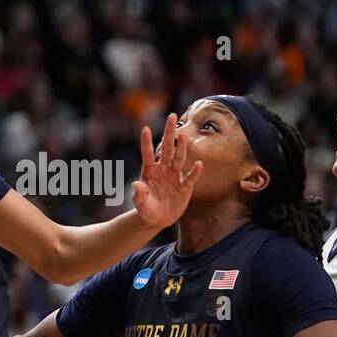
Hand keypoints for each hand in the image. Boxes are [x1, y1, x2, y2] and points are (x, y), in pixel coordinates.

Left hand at [132, 114, 202, 228]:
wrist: (157, 219)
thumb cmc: (146, 209)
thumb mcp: (141, 203)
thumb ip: (139, 194)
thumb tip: (136, 185)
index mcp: (150, 171)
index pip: (148, 153)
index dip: (146, 142)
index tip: (144, 128)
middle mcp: (163, 170)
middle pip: (167, 149)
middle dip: (169, 133)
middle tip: (172, 117)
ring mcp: (174, 177)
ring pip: (179, 159)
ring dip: (181, 148)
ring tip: (183, 136)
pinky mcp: (184, 188)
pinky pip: (190, 178)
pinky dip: (195, 172)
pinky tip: (200, 164)